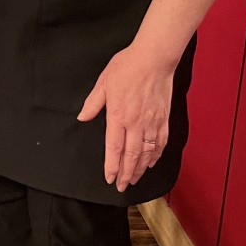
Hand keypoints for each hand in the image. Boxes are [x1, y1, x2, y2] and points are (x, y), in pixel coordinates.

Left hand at [76, 45, 174, 192]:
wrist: (154, 58)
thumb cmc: (127, 67)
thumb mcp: (103, 82)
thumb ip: (93, 103)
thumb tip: (82, 117)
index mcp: (118, 116)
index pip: (114, 148)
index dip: (112, 166)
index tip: (110, 179)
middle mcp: (136, 123)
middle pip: (131, 156)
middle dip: (127, 174)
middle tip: (123, 187)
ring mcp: (152, 122)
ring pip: (147, 153)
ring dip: (141, 169)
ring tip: (135, 179)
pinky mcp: (163, 118)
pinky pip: (161, 142)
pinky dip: (156, 155)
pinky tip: (152, 162)